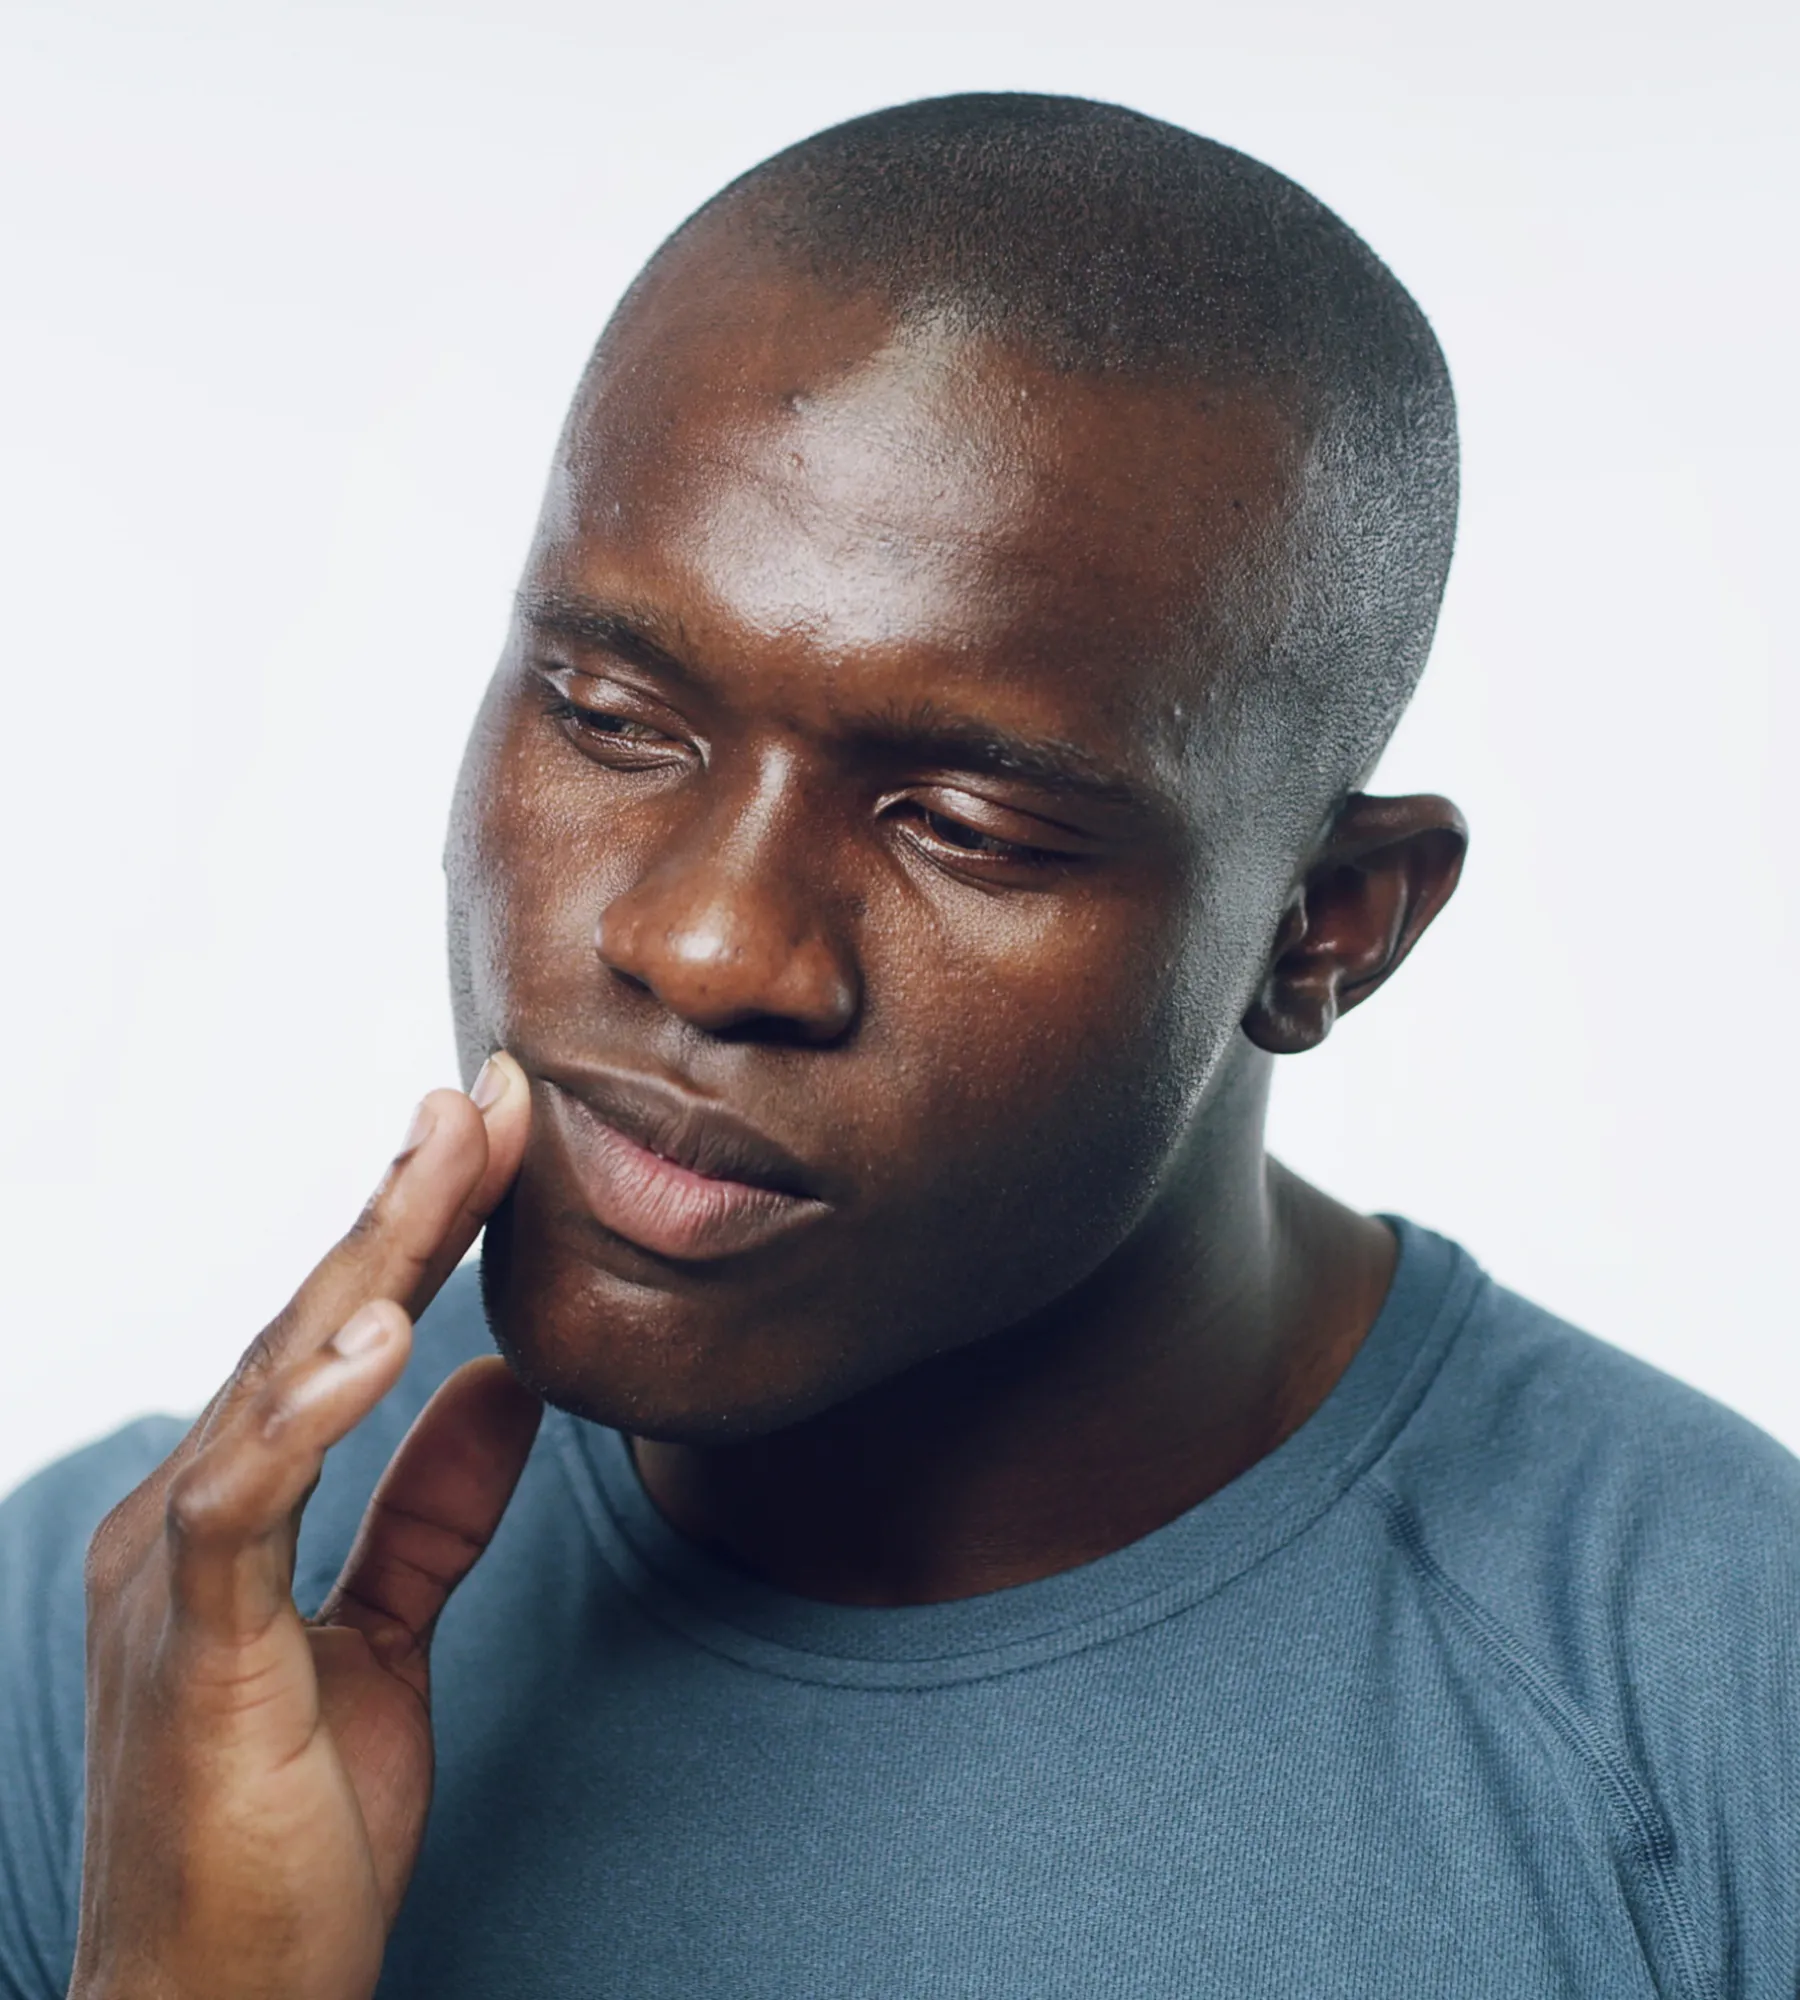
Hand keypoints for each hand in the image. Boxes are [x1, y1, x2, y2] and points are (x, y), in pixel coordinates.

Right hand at [69, 1055, 539, 1999]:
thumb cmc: (281, 1835)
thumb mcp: (384, 1641)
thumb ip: (427, 1513)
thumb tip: (497, 1384)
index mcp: (227, 1510)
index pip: (332, 1335)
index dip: (412, 1230)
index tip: (490, 1135)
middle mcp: (183, 1515)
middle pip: (307, 1324)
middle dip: (405, 1202)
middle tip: (490, 1095)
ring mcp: (172, 1576)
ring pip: (278, 1378)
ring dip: (372, 1258)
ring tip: (454, 1154)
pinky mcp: (192, 1650)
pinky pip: (246, 1505)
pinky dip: (309, 1409)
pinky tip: (384, 1332)